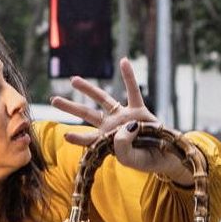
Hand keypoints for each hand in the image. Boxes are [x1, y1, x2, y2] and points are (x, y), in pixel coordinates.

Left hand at [50, 58, 192, 185]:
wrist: (167, 156)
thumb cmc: (147, 160)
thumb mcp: (131, 159)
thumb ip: (122, 146)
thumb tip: (124, 126)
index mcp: (107, 142)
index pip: (89, 139)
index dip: (78, 138)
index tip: (65, 136)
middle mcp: (113, 127)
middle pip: (88, 115)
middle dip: (71, 107)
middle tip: (53, 100)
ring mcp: (125, 117)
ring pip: (103, 99)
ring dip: (88, 89)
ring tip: (73, 80)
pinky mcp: (139, 110)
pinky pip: (132, 91)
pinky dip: (128, 76)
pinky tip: (124, 61)